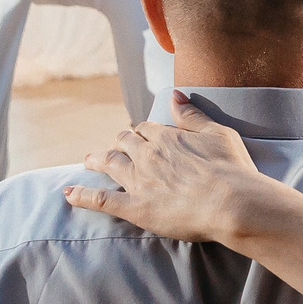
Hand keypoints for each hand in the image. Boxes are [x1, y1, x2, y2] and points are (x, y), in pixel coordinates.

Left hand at [64, 93, 266, 241]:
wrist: (232, 202)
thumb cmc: (232, 168)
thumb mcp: (217, 133)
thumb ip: (192, 114)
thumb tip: (175, 95)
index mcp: (166, 137)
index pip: (145, 129)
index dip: (142, 132)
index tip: (141, 136)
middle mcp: (147, 155)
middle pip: (124, 143)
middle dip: (118, 143)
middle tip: (113, 147)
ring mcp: (138, 181)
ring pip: (109, 164)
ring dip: (97, 160)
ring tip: (88, 161)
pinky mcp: (135, 207)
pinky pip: (101, 199)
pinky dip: (83, 196)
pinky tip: (69, 194)